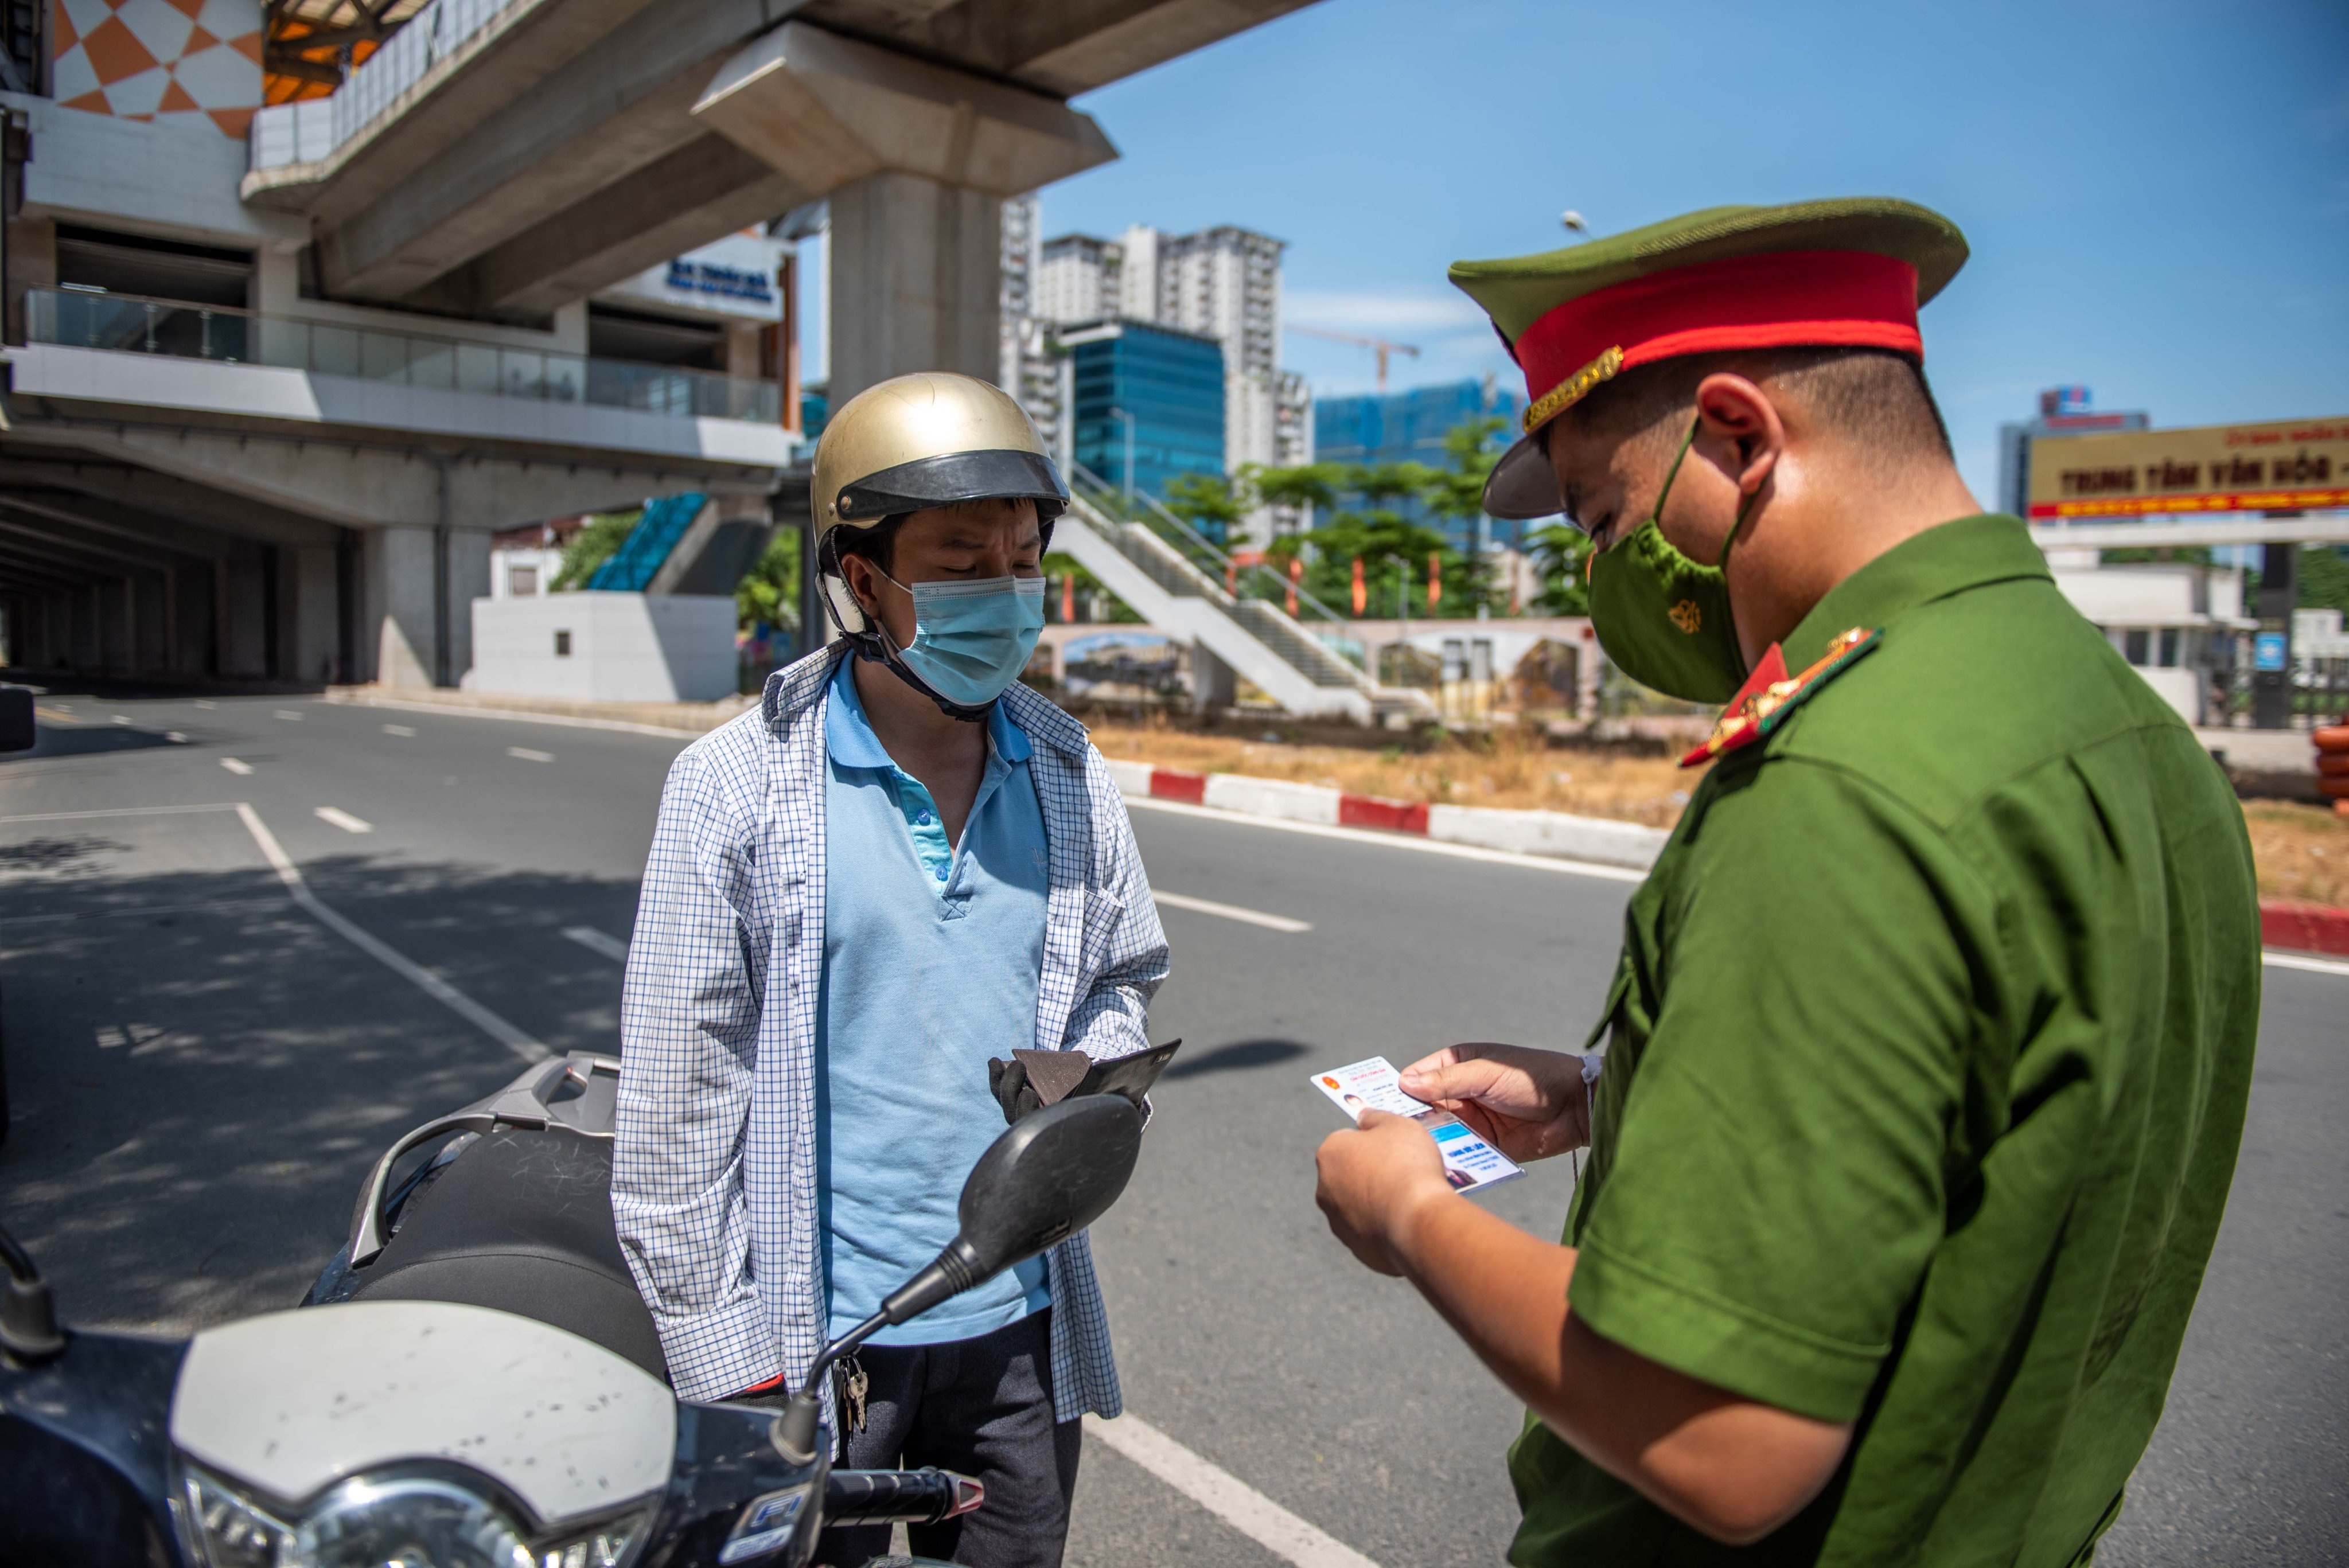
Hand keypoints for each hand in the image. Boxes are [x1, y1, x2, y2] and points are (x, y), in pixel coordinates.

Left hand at [1314, 1110, 1454, 1276]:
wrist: (1419, 1222)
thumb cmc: (1407, 1165)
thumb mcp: (1397, 1124)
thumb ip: (1376, 1118)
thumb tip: (1363, 1116)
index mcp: (1329, 1154)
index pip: (1347, 1141)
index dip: (1373, 1143)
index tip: (1395, 1148)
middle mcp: (1325, 1190)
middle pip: (1349, 1175)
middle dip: (1371, 1174)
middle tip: (1403, 1173)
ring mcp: (1339, 1223)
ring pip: (1359, 1206)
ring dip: (1377, 1202)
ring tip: (1409, 1199)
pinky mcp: (1357, 1250)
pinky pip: (1372, 1233)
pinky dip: (1386, 1227)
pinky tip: (1408, 1222)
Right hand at [1399, 1043, 1590, 1161]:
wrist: (1576, 1107)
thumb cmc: (1532, 1077)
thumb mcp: (1486, 1073)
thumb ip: (1447, 1080)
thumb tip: (1405, 1083)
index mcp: (1457, 1065)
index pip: (1418, 1077)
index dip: (1399, 1090)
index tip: (1376, 1104)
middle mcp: (1460, 1093)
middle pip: (1424, 1108)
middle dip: (1410, 1119)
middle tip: (1390, 1134)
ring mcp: (1471, 1121)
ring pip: (1438, 1131)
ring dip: (1429, 1140)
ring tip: (1413, 1152)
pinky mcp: (1484, 1145)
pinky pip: (1459, 1151)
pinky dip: (1449, 1157)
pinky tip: (1436, 1165)